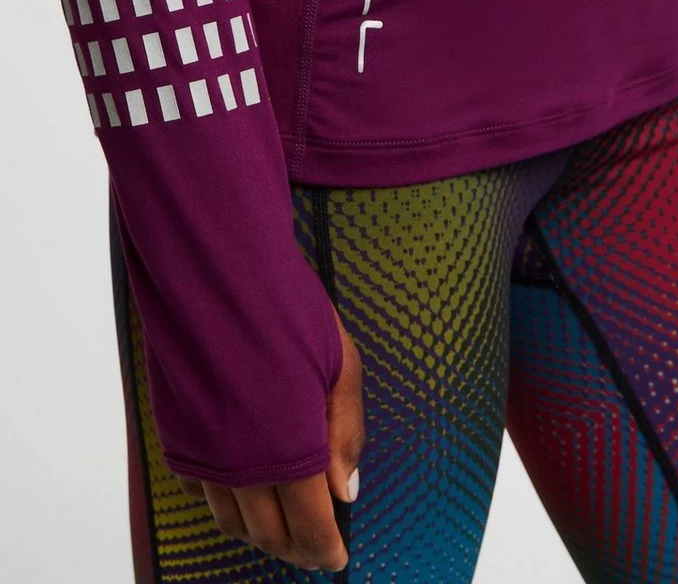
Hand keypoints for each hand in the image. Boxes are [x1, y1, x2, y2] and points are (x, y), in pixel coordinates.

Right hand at [175, 306, 365, 571]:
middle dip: (296, 548)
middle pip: (268, 534)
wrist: (220, 274)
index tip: (337, 560)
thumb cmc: (289, 312)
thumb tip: (347, 492)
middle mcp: (239, 462)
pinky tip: (244, 493)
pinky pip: (200, 493)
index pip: (308, 525)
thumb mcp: (340, 364)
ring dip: (260, 532)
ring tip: (285, 526)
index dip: (324, 550)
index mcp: (287, 447)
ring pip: (230, 521)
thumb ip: (345, 433)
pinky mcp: (177, 436)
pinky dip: (225, 505)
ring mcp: (203, 452)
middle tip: (317, 549)